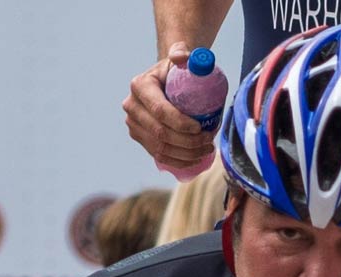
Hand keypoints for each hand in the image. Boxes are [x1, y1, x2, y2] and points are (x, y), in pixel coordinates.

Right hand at [124, 41, 215, 177]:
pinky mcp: (140, 138)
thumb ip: (181, 51)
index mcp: (140, 86)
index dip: (181, 123)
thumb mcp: (180, 57)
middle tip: (209, 140)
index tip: (201, 127)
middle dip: (187, 142)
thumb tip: (181, 57)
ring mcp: (134, 125)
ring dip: (186, 154)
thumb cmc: (177, 70)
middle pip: (160, 133)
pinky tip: (196, 158)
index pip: (160, 111)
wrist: (167, 80)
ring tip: (207, 149)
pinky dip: (180, 160)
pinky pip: (159, 155)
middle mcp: (132, 107)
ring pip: (160, 148)